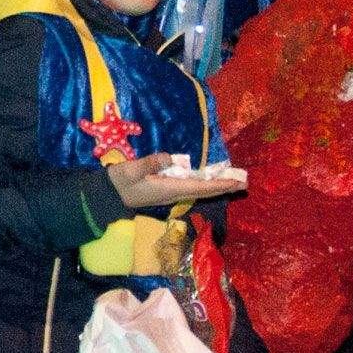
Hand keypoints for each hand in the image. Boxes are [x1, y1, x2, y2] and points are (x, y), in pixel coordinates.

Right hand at [107, 154, 247, 209]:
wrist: (108, 195)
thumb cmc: (120, 182)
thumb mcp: (131, 170)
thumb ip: (149, 163)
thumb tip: (169, 157)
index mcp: (169, 188)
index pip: (200, 187)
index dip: (218, 185)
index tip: (234, 183)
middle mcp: (174, 192)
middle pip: (205, 191)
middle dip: (224, 188)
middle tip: (244, 184)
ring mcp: (171, 192)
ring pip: (200, 190)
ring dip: (218, 187)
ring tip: (234, 183)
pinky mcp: (166, 189)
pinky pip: (192, 187)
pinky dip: (206, 184)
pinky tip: (211, 181)